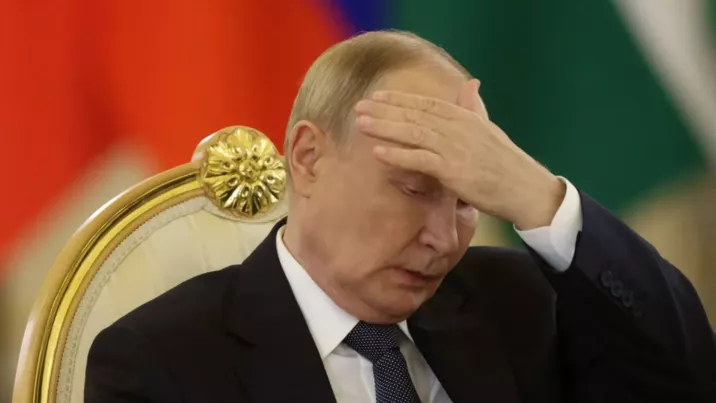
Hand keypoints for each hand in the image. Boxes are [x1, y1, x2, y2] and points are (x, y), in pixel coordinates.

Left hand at [354, 79, 564, 229]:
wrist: (525, 189)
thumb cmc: (506, 163)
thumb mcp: (489, 129)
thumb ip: (474, 108)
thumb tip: (471, 84)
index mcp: (466, 117)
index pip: (427, 103)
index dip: (400, 99)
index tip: (377, 96)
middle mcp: (459, 128)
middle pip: (415, 115)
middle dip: (385, 110)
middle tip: (359, 107)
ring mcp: (456, 148)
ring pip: (414, 133)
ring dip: (385, 127)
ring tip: (361, 123)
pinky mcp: (454, 171)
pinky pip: (420, 160)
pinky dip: (398, 155)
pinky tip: (378, 152)